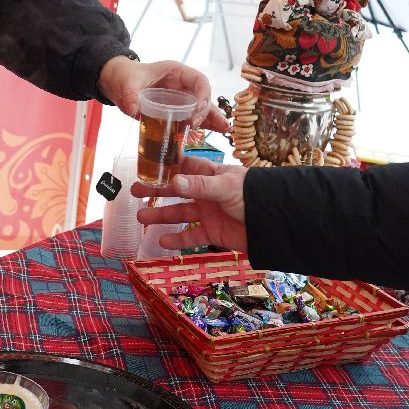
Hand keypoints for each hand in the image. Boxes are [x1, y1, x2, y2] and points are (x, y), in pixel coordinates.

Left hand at [98, 56, 229, 132]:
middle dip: (208, 111)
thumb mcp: (126, 83)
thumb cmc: (124, 76)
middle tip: (203, 126)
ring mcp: (180, 98)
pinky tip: (211, 133)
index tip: (196, 112)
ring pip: (201, 107)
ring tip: (224, 130)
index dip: (203, 95)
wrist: (116, 82)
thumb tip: (133, 109)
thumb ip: (130, 95)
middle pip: (203, 96)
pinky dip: (201, 125)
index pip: (199, 81)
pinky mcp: (175, 110)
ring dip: (212, 119)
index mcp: (176, 72)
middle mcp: (182, 85)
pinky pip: (191, 116)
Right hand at [130, 155, 247, 253]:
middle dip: (156, 192)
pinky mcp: (214, 233)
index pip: (184, 167)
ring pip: (181, 214)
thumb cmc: (253, 196)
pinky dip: (178, 240)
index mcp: (211, 175)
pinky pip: (192, 236)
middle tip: (134, 192)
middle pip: (177, 191)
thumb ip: (199, 186)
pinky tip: (162, 241)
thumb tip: (172, 182)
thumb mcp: (225, 187)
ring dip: (161, 216)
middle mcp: (208, 193)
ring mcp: (210, 213)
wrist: (274, 224)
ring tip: (141, 219)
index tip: (145, 167)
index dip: (166, 167)